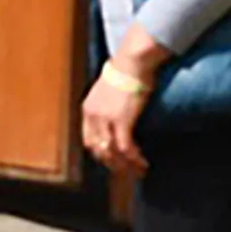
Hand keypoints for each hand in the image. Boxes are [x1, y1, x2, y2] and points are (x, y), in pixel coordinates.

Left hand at [80, 63, 153, 178]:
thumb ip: (108, 103)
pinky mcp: (122, 120)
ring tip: (136, 170)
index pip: (89, 140)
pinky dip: (134, 158)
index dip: (100, 153)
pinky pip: (125, 147)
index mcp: (88, 109)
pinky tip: (142, 163)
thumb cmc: (126, 69)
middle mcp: (93, 116)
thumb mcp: (109, 89)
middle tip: (125, 171)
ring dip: (124, 165)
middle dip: (111, 164)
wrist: (132, 60)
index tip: (112, 160)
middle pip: (98, 150)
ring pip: (111, 152)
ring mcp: (106, 119)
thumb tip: (116, 110)